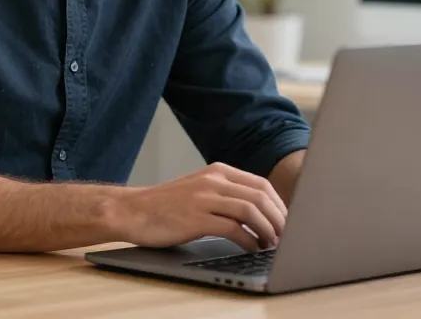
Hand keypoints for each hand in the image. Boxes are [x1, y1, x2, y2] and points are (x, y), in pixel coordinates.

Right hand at [113, 162, 286, 251]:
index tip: (288, 223)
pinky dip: (248, 240)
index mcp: (217, 171)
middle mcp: (213, 180)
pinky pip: (232, 228)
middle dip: (279, 219)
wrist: (132, 210)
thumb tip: (261, 214)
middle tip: (286, 237)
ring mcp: (204, 197)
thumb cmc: (167, 206)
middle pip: (260, 196)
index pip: (261, 184)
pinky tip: (250, 248)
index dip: (279, 205)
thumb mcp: (200, 190)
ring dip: (267, 230)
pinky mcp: (195, 218)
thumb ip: (226, 195)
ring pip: (250, 210)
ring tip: (272, 245)